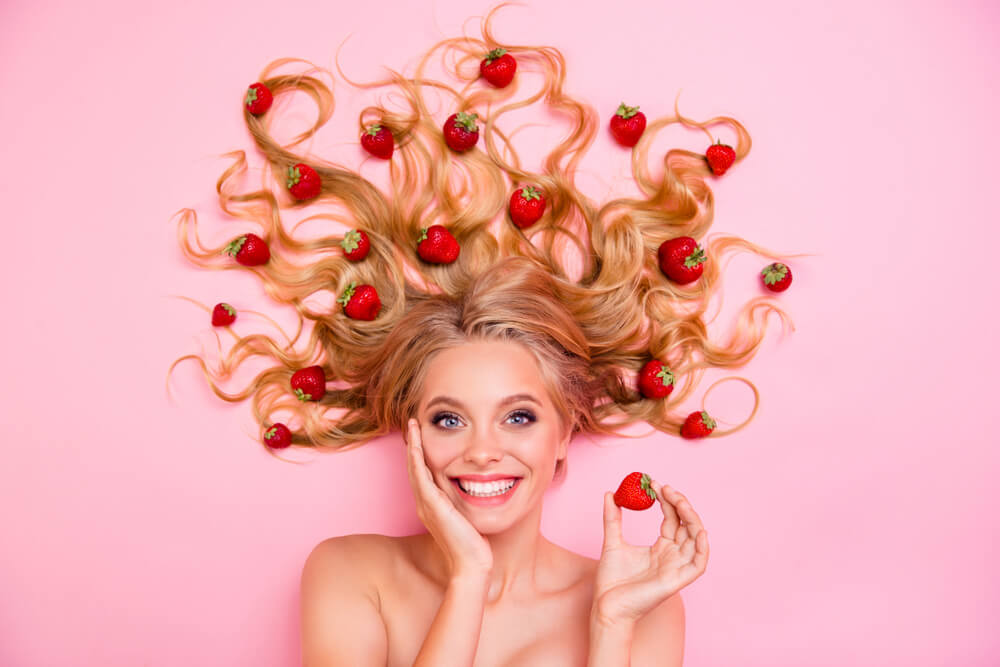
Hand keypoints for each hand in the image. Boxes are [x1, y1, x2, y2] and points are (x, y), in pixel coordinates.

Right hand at [405, 418, 492, 579]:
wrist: (472, 565)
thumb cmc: (474, 546)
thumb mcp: (468, 518)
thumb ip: (465, 504)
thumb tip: (479, 490)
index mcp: (432, 507)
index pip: (424, 474)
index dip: (421, 455)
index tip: (422, 437)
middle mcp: (425, 504)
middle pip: (415, 468)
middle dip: (414, 445)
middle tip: (413, 424)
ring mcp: (426, 504)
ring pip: (414, 469)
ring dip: (412, 445)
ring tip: (413, 426)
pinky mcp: (432, 505)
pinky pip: (420, 476)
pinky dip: (416, 458)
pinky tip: (416, 444)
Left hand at [592, 479, 708, 624]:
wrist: (606, 606)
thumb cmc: (611, 580)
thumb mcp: (612, 542)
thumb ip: (613, 518)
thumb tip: (610, 494)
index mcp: (661, 548)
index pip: (672, 519)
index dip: (668, 500)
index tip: (655, 484)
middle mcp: (673, 556)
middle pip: (686, 525)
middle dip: (680, 504)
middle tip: (665, 488)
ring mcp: (676, 568)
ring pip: (695, 539)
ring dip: (691, 518)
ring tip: (677, 499)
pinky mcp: (677, 581)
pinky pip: (699, 564)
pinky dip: (702, 547)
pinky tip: (698, 530)